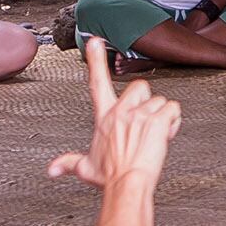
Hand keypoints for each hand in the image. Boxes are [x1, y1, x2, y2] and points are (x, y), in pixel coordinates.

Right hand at [50, 38, 182, 188]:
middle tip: (145, 123)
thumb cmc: (109, 177)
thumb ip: (68, 163)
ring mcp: (139, 114)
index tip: (96, 41)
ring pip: (160, 102)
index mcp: (104, 117)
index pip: (97, 83)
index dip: (96, 60)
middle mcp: (121, 111)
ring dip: (162, 118)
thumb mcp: (85, 168)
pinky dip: (174, 121)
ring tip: (153, 138)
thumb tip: (51, 170)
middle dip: (147, 100)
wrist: (126, 185)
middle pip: (140, 86)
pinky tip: (165, 136)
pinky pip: (173, 109)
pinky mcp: (157, 120)